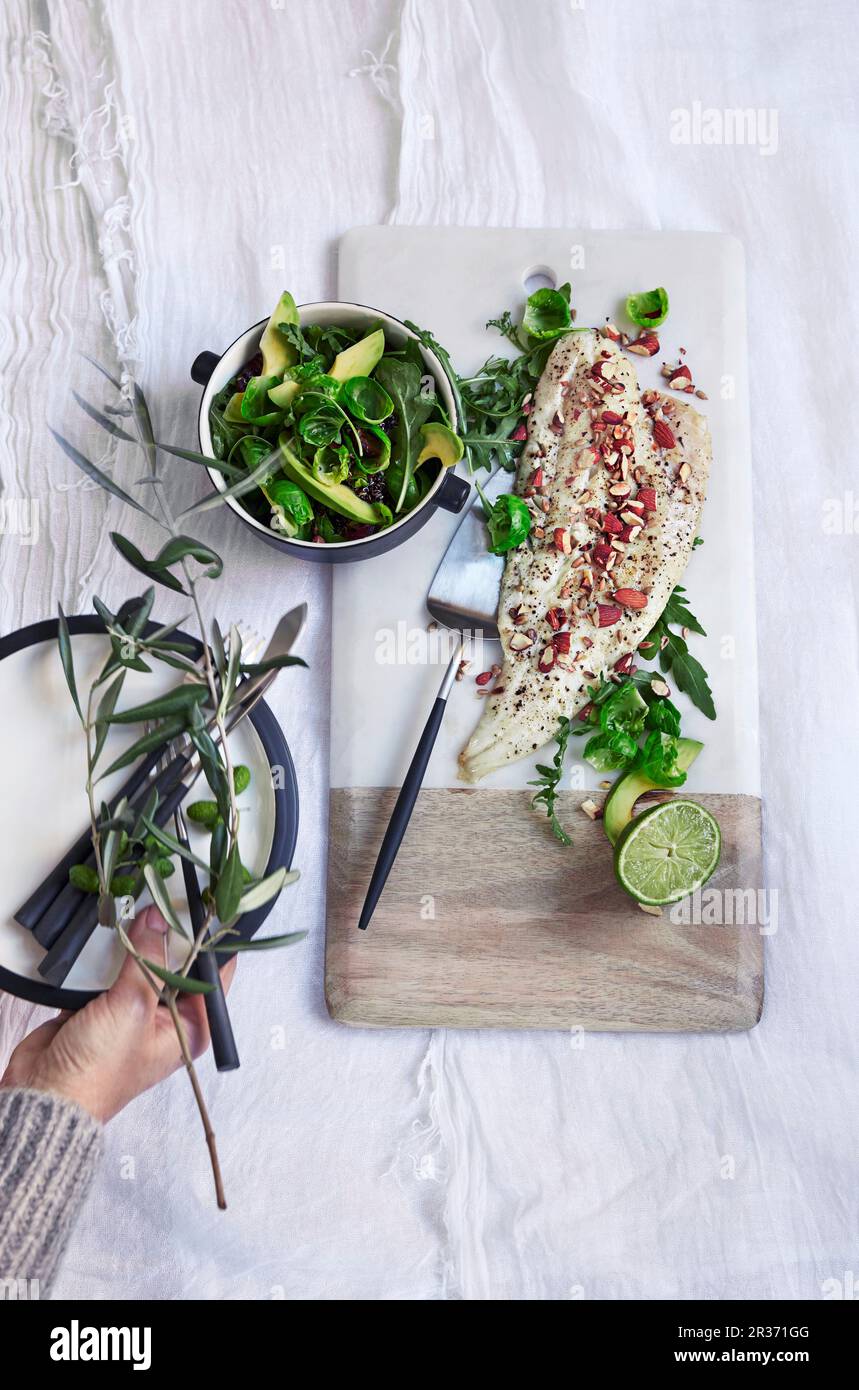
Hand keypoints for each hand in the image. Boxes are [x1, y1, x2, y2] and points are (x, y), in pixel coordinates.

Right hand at [0, 907, 236, 1123]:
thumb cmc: (100, 1069)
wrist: (47, 1093)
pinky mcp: (102, 1006)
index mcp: (190, 1027)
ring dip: (134, 943)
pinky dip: (106, 956)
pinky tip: (108, 930)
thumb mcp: (134, 1007)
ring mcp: (133, 1011)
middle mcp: (167, 1019)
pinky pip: (111, 971)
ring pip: (142, 965)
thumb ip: (148, 959)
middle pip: (176, 966)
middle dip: (168, 936)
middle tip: (165, 898)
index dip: (211, 943)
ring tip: (136, 908)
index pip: (212, 976)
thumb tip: (159, 918)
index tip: (205, 907)